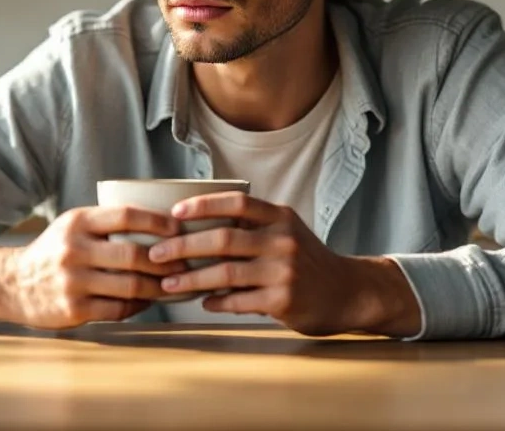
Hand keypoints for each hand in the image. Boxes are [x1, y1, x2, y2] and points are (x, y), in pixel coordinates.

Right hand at [0, 206, 187, 329]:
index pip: (126, 216)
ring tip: (174, 285)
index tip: (179, 228)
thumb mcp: (73, 226)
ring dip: (159, 287)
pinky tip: (148, 300)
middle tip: (186, 263)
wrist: (13, 284)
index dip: (158, 221)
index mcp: (77, 222)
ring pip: (130, 285)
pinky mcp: (73, 309)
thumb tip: (162, 224)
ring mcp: (73, 281)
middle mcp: (74, 249)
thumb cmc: (54, 251)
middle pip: (133, 254)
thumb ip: (107, 222)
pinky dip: (139, 305)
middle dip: (166, 261)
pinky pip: (118, 308)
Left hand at [147, 192, 421, 336]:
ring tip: (167, 284)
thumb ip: (251, 226)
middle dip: (182, 247)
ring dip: (190, 280)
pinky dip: (215, 302)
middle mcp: (283, 240)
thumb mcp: (286, 230)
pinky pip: (238, 301)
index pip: (237, 203)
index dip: (202, 205)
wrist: (347, 292)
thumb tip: (195, 225)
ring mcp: (283, 271)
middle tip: (156, 254)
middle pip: (222, 240)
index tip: (173, 213)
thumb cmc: (306, 260)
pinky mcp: (283, 301)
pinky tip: (202, 301)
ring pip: (224, 274)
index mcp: (280, 217)